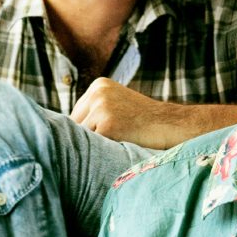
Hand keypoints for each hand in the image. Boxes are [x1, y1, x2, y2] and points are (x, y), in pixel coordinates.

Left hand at [70, 78, 236, 148]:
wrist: (172, 125)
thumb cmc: (145, 121)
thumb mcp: (118, 104)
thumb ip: (96, 110)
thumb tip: (64, 129)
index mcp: (98, 84)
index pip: (76, 114)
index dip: (86, 130)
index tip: (101, 138)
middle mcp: (97, 92)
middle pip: (75, 124)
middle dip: (86, 138)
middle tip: (108, 145)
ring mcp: (101, 106)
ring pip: (82, 137)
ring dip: (95, 146)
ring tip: (117, 145)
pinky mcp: (106, 124)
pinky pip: (93, 146)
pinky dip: (103, 151)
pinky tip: (120, 148)